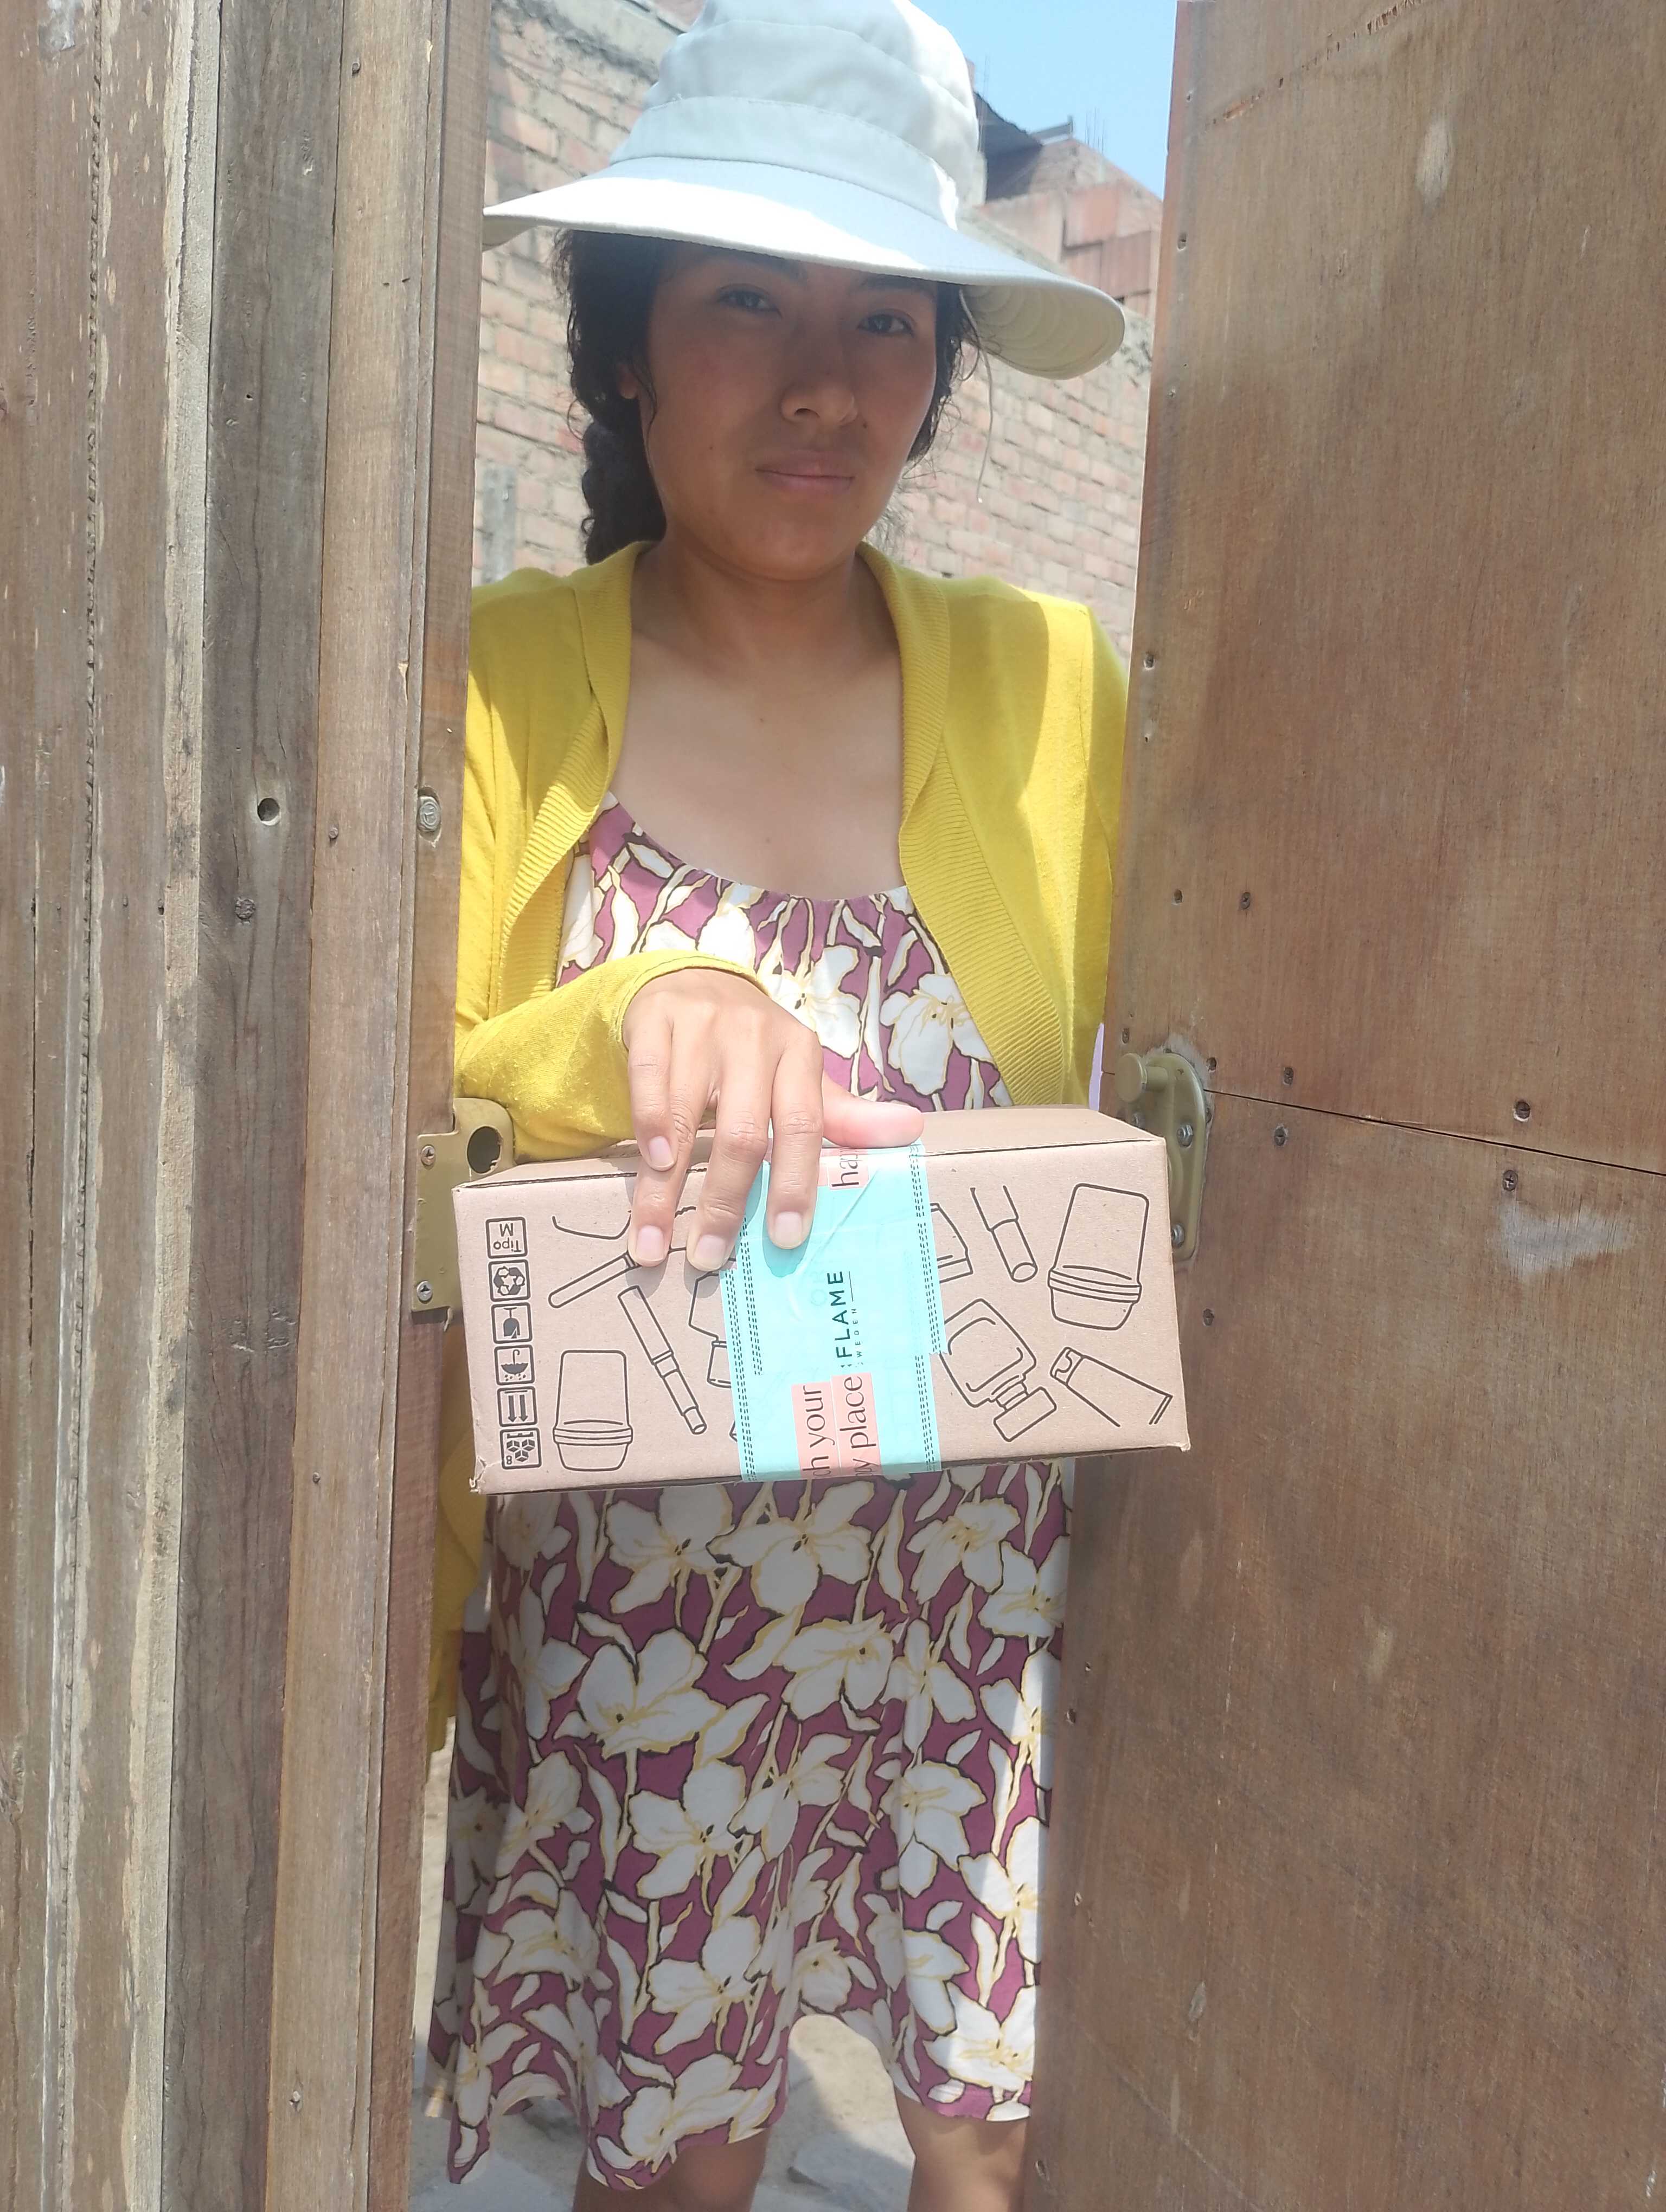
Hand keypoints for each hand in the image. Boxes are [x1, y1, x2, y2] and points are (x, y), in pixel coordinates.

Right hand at [620, 970, 922, 1269]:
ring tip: (652, 1240)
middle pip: (743, 1131)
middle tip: (707, 1257)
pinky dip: (648, 1123)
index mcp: (799, 1055)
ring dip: (665, 1186)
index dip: (796, 1184)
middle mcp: (755, 1037)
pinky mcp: (656, 1019)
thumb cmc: (755, 1051)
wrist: (697, 984)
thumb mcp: (801, 1077)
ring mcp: (703, 1025)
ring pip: (685, 1113)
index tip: (785, 1239)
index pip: (804, 1126)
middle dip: (725, 1202)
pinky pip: (649, 1078)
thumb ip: (844, 1115)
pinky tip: (649, 1163)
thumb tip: (912, 1129)